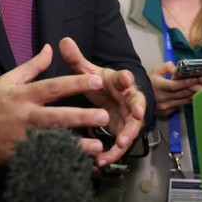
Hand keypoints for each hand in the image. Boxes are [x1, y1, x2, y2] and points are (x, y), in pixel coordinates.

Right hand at [0, 44, 117, 165]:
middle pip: (56, 116)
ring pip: (53, 141)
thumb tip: (50, 48)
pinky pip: (45, 159)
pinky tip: (78, 163)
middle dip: (81, 117)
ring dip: (75, 145)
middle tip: (104, 116)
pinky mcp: (20, 156)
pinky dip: (61, 161)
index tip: (96, 81)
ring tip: (97, 147)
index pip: (52, 87)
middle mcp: (24, 117)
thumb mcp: (7, 80)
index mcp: (22, 95)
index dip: (75, 84)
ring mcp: (23, 139)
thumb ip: (33, 66)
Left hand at [59, 37, 147, 167]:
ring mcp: (128, 117)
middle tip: (137, 114)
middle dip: (138, 108)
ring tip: (121, 143)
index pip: (124, 78)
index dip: (126, 79)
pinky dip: (113, 152)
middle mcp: (128, 98)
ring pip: (132, 126)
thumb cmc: (101, 84)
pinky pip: (120, 144)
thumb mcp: (89, 73)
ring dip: (128, 135)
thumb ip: (77, 60)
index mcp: (119, 82)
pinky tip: (102, 160)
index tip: (126, 79)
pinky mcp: (123, 132)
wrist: (111, 99)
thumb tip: (64, 41)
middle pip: (136, 103)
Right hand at [148, 61, 197, 116]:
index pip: (174, 85)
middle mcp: (161, 98)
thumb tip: (176, 69)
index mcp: (158, 86)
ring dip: (192, 95)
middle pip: (181, 94)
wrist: (140, 95)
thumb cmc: (150, 81)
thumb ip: (166, 66)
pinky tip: (193, 96)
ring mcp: (164, 107)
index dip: (186, 82)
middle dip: (193, 88)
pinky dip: (187, 101)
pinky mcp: (166, 112)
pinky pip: (180, 106)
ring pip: (183, 101)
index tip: (196, 78)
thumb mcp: (156, 70)